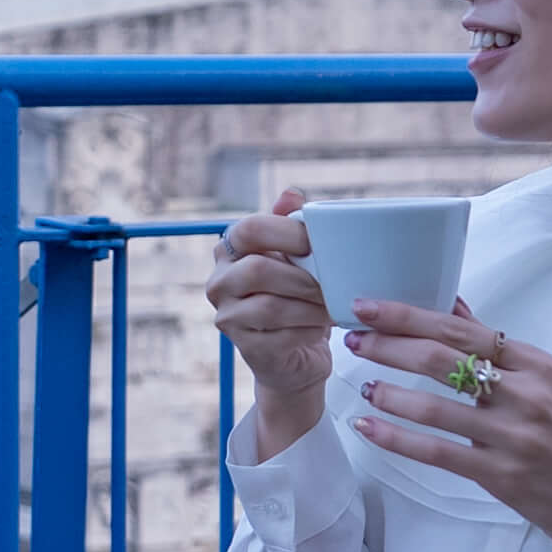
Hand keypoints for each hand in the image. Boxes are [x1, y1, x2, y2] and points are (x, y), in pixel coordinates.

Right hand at [202, 191, 336, 456]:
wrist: (294, 358)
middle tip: (331, 283)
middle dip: (303, 277)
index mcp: (230, 250)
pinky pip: (283, 335)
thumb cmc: (297, 299)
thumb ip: (292, 226)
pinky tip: (322, 328)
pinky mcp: (246, 348)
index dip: (287, 232)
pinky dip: (310, 330)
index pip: (249, 229)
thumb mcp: (298, 260)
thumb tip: (292, 193)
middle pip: (258, 270)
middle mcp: (219, 282)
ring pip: (272, 306)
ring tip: (332, 306)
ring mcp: (228, 317)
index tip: (317, 243)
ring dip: (311, 306)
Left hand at [343, 300, 551, 551]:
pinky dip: (396, 439)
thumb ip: (500, 349)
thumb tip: (451, 307)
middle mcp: (528, 395)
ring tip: (363, 383)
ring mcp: (515, 437)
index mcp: (540, 365)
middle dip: (389, 345)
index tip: (369, 305)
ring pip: (434, 407)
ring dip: (389, 392)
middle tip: (353, 337)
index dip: (409, 315)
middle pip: (442, 359)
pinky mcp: (504, 476)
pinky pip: (437, 453)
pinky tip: (368, 428)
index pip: (462, 330)